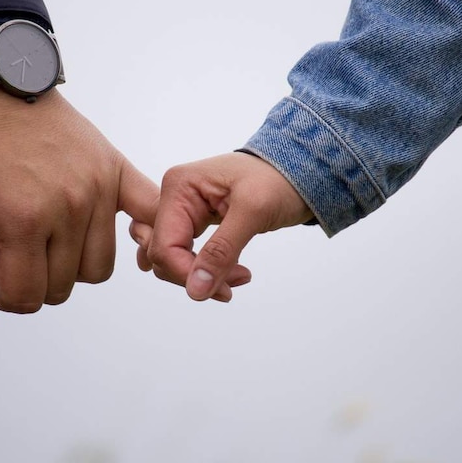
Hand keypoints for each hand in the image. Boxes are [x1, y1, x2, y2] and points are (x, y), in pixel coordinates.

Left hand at [0, 30, 157, 333]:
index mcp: (24, 218)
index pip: (25, 298)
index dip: (0, 291)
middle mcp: (70, 207)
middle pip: (62, 288)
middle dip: (31, 279)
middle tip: (11, 245)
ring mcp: (99, 188)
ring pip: (97, 269)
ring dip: (69, 265)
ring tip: (44, 234)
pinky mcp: (116, 169)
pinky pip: (147, 214)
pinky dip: (142, 232)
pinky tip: (109, 232)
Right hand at [131, 152, 313, 301]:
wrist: (298, 172)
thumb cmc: (278, 180)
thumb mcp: (253, 212)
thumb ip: (221, 251)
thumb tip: (195, 290)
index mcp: (179, 186)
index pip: (164, 246)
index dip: (187, 274)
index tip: (225, 289)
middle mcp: (174, 197)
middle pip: (163, 255)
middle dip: (197, 276)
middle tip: (236, 282)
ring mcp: (182, 210)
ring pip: (172, 259)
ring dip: (201, 276)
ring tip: (238, 275)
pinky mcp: (194, 222)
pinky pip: (185, 255)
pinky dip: (204, 269)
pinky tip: (230, 270)